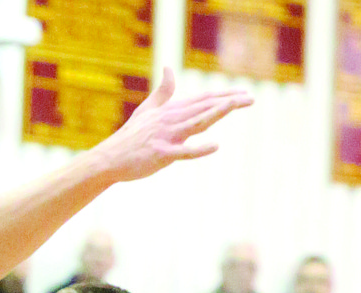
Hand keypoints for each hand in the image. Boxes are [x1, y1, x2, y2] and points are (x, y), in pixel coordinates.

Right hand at [97, 69, 252, 181]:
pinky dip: (199, 149)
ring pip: (196, 123)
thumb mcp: (146, 110)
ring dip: (216, 113)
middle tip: (251, 99)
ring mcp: (167, 136)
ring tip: (235, 105)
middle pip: (204, 108)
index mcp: (171, 110)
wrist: (110, 158)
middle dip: (228, 102)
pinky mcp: (161, 154)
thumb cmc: (129, 137)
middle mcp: (171, 120)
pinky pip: (183, 152)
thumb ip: (162, 91)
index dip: (224, 95)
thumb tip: (169, 67)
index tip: (243, 94)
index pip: (203, 100)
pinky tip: (215, 145)